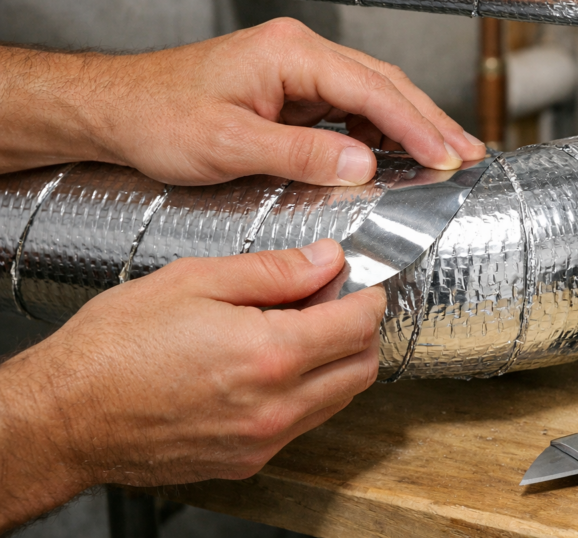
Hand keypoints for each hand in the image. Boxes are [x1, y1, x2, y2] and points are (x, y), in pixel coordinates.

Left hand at [0, 19, 486, 184]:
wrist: (118, 109)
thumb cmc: (160, 117)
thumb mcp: (229, 143)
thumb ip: (301, 154)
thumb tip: (365, 166)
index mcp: (291, 54)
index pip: (372, 90)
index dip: (416, 127)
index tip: (447, 158)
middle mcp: (302, 55)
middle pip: (385, 85)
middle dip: (429, 122)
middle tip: (467, 156)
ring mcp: (300, 72)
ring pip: (374, 96)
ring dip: (410, 128)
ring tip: (445, 160)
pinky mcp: (294, 92)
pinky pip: (350, 111)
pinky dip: (379, 134)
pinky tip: (396, 158)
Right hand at [0, 239, 380, 529]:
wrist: (65, 417)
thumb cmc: (115, 347)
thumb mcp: (195, 280)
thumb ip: (274, 270)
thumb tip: (326, 259)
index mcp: (270, 355)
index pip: (358, 325)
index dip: (367, 296)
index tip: (360, 282)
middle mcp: (276, 407)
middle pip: (362, 368)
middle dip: (361, 331)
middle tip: (334, 303)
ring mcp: (263, 441)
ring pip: (338, 399)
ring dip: (338, 363)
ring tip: (300, 331)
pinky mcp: (246, 461)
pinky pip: (303, 425)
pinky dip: (308, 393)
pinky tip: (272, 368)